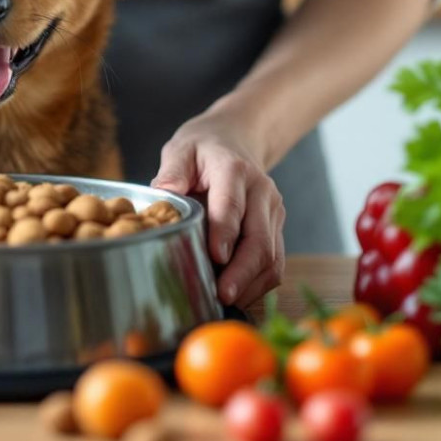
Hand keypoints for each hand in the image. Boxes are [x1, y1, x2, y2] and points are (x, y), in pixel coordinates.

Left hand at [151, 110, 285, 309]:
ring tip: (225, 302)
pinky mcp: (277, 228)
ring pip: (272, 256)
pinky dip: (258, 283)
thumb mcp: (182, 149)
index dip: (225, 233)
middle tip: (222, 295)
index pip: (232, 205)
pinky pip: (275, 262)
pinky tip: (237, 294)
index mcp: (235, 170)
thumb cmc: (204, 149)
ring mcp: (273, 212)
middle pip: (259, 239)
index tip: (216, 257)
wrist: (237, 139)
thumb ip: (172, 171)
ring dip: (251, 283)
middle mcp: (261, 192)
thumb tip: (164, 193)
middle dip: (242, 272)